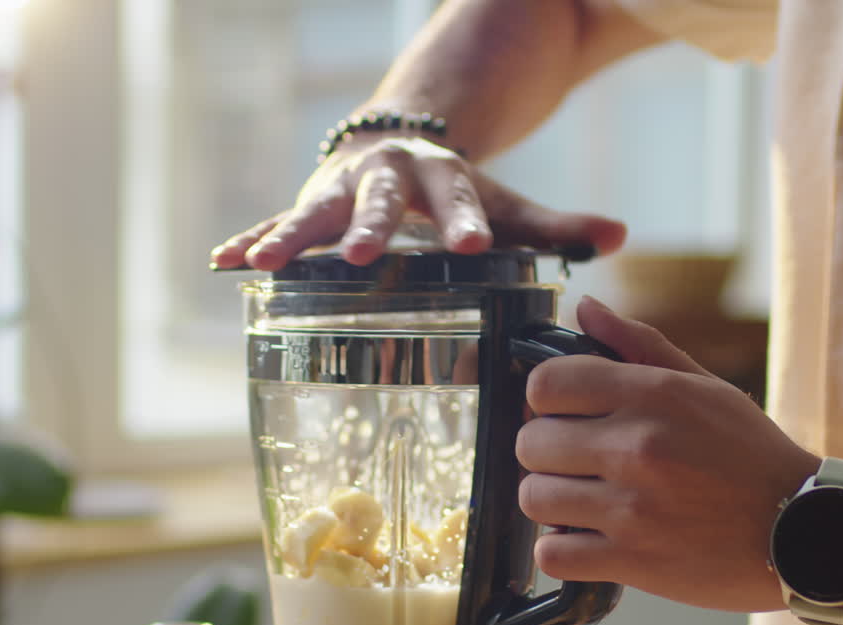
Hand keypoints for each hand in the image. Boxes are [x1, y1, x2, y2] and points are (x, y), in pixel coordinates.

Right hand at [209, 136, 626, 270]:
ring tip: (260, 265)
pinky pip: (273, 223)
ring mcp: (340, 188)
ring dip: (288, 237)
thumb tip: (620, 234)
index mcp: (441, 175)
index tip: (474, 243)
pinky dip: (250, 242)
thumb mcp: (504, 205)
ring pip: (312, 210)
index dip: (465, 218)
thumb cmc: (456, 191)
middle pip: (379, 200)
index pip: (459, 195)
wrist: (398, 141)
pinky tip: (222, 265)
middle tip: (365, 256)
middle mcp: (386, 176)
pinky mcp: (308, 203)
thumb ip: (555, 227)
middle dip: (369, 227)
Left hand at [515, 297, 819, 612]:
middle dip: (546, 453)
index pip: (545, 383)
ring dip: (550, 502)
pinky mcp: (632, 561)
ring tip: (582, 502)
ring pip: (532, 498)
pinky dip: (562, 550)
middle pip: (530, 443)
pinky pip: (551, 554)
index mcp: (652, 395)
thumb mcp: (705, 387)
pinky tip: (588, 540)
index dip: (545, 400)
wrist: (808, 533)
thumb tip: (586, 307)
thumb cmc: (753, 457)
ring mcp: (632, 507)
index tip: (563, 415)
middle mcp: (637, 446)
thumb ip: (638, 344)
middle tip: (575, 463)